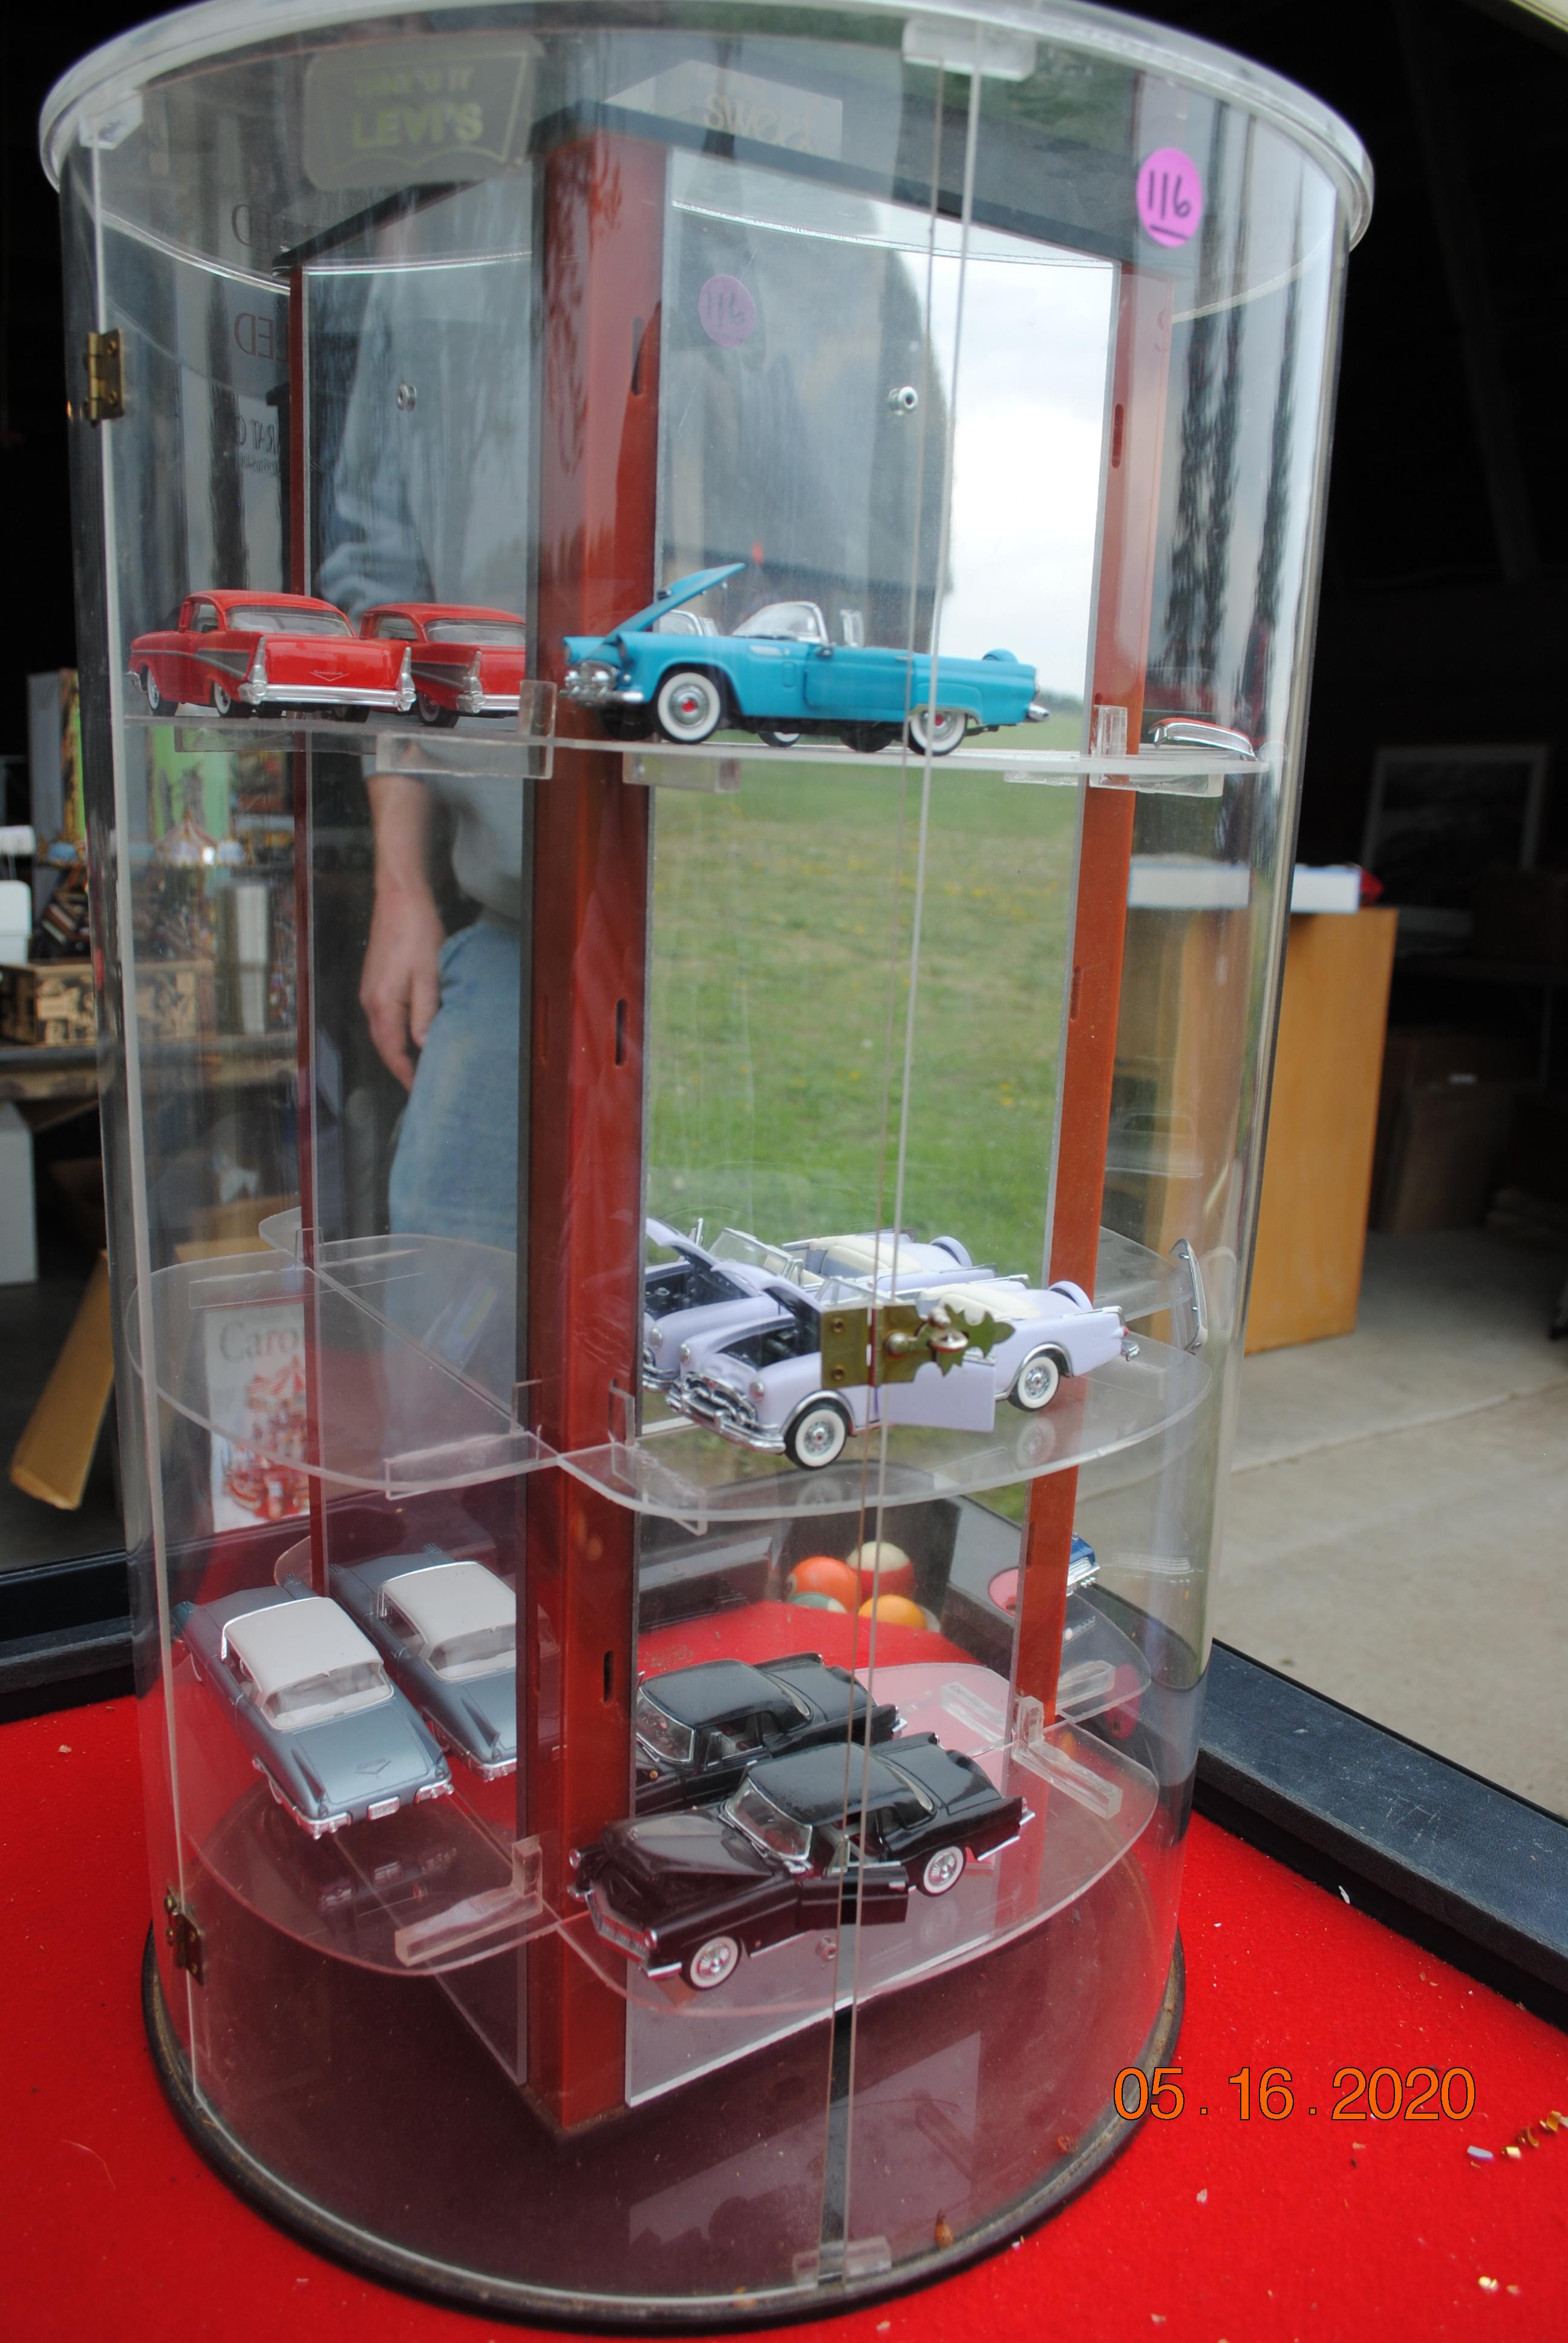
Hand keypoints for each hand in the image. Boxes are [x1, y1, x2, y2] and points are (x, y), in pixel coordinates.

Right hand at [359, 882, 443, 1088]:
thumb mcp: (429, 975)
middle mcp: (369, 1000)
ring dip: (397, 1051)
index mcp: (382, 1003)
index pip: (392, 1051)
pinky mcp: (374, 982)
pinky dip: (394, 1033)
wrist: (399, 898)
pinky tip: (410, 1036)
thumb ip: (425, 1013)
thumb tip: (424, 1047)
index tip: (420, 1091)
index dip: (406, 1074)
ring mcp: (368, 991)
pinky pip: (382, 1017)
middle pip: (383, 1045)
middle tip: (420, 1085)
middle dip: (400, 1068)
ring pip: (382, 1032)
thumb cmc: (417, 932)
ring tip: (418, 1067)